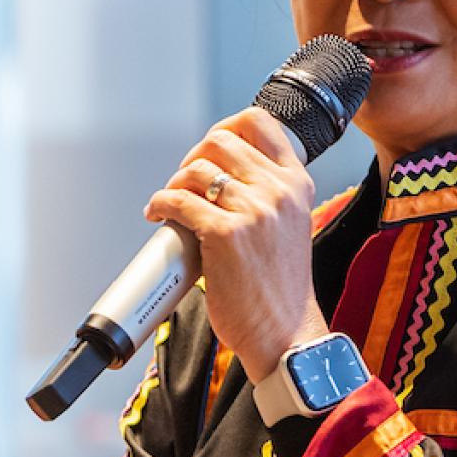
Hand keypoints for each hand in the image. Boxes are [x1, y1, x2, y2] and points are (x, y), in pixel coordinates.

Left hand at [144, 108, 327, 382]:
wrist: (286, 332)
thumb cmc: (281, 288)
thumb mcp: (290, 227)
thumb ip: (268, 197)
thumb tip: (217, 177)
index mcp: (297, 184)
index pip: (261, 124)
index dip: (227, 126)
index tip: (210, 148)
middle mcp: (279, 190)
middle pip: (220, 141)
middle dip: (193, 158)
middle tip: (184, 182)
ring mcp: (254, 210)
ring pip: (195, 169)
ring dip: (174, 183)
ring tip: (170, 203)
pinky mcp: (225, 234)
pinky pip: (178, 201)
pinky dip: (160, 204)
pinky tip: (158, 215)